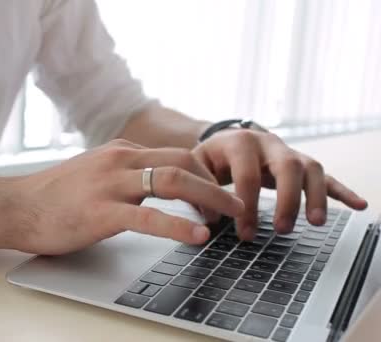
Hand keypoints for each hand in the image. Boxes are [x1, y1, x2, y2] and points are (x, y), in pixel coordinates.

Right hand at [10, 139, 244, 254]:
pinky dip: (179, 225)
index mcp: (121, 153)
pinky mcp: (101, 211)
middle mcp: (120, 161)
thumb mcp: (95, 174)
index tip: (220, 193)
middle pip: (184, 162)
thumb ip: (124, 176)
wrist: (15, 206)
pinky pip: (149, 217)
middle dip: (216, 184)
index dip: (206, 174)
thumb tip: (153, 188)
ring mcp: (111, 184)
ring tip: (229, 219)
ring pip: (174, 182)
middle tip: (235, 206)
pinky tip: (198, 236)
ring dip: (209, 199)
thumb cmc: (53, 196)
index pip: (176, 155)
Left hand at [192, 129, 367, 239]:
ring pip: (311, 168)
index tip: (245, 234)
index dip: (247, 207)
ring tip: (316, 223)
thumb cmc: (209, 157)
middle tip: (282, 230)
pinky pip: (324, 175)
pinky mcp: (300, 163)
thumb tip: (210, 216)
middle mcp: (268, 143)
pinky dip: (341, 191)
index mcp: (239, 142)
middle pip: (287, 166)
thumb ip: (199, 188)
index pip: (247, 176)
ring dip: (315, 196)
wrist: (224, 138)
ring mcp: (288, 152)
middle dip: (287, 200)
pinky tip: (357, 205)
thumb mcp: (195, 166)